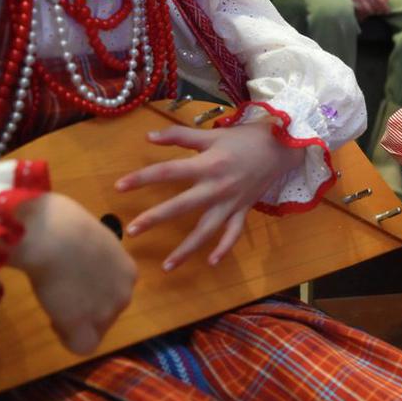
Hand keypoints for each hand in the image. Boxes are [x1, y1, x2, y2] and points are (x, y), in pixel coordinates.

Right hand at [12, 192, 136, 354]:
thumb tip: (79, 260)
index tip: (75, 282)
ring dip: (76, 321)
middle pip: (107, 313)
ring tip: (55, 301)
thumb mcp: (91, 240)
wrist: (52, 234)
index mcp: (127, 271)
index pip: (115, 294)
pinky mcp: (84, 325)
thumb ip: (94, 258)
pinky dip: (68, 338)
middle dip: (87, 308)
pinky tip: (55, 321)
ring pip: (95, 330)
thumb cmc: (65, 225)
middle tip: (62, 294)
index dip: (94, 292)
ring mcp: (106, 311)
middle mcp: (124, 293)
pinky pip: (82, 346)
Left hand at [115, 121, 306, 269]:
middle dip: (156, 218)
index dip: (142, 178)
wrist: (282, 147)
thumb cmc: (244, 138)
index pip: (168, 172)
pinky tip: (210, 262)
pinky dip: (224, 248)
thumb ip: (180, 135)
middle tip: (132, 231)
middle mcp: (217, 187)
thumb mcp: (212, 133)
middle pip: (181, 206)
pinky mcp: (243, 210)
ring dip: (187, 249)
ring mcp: (231, 202)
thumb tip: (148, 136)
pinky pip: (233, 233)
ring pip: (206, 230)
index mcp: (207, 165)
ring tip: (167, 266)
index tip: (119, 187)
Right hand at [345, 0, 390, 17]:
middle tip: (380, 12)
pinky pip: (358, 10)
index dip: (385, 8)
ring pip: (366, 10)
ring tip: (373, 12)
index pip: (381, 1)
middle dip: (379, 11)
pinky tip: (365, 14)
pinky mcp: (352, 0)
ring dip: (371, 13)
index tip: (387, 11)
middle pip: (375, 7)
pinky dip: (362, 13)